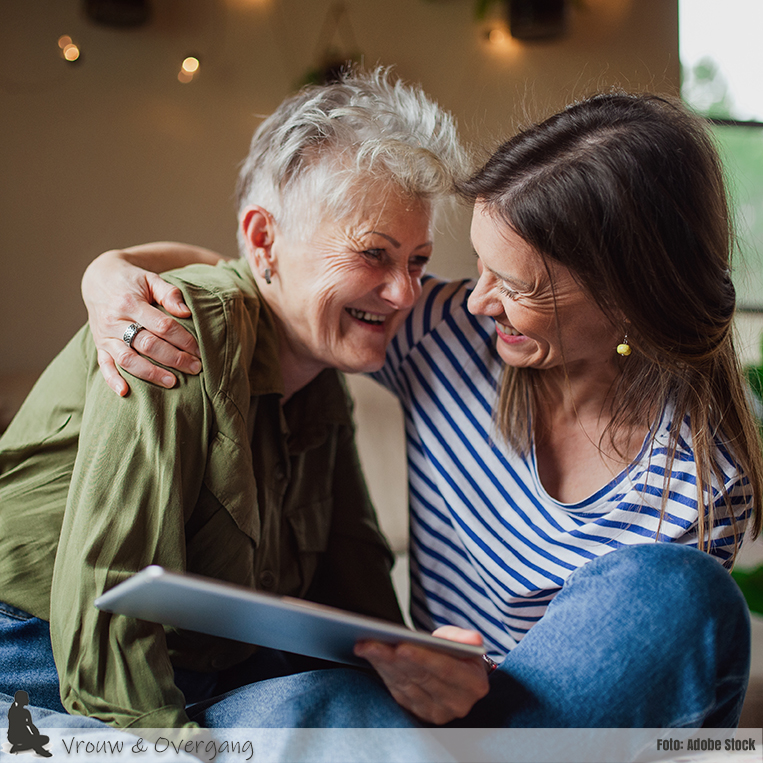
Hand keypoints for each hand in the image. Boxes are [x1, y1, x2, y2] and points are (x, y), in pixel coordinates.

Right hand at [82, 250, 200, 395]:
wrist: (98, 278)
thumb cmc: (132, 280)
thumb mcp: (151, 279)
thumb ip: (169, 293)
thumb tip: (186, 311)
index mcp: (129, 302)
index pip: (161, 326)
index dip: (183, 339)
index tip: (199, 350)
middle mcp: (114, 320)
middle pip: (147, 345)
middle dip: (174, 358)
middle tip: (195, 368)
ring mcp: (104, 335)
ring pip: (127, 359)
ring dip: (151, 373)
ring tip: (173, 382)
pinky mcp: (98, 345)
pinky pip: (103, 365)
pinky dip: (112, 380)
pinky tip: (125, 392)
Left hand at [354, 626, 489, 724]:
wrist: (460, 679)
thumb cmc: (462, 656)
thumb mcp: (469, 644)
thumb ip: (466, 639)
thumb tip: (470, 640)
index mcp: (474, 685)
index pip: (445, 670)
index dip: (423, 658)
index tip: (401, 646)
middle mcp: (456, 704)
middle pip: (420, 678)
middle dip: (394, 659)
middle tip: (372, 642)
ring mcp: (436, 712)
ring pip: (405, 684)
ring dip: (383, 664)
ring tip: (366, 645)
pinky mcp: (418, 713)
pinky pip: (397, 690)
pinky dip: (383, 671)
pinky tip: (371, 656)